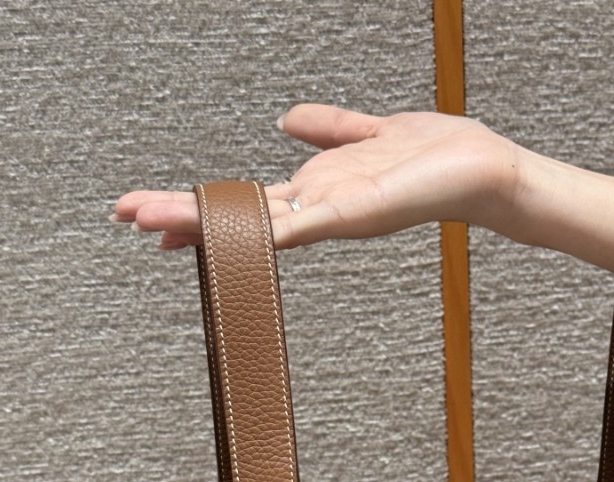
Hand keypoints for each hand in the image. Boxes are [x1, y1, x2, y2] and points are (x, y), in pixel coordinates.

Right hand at [112, 104, 523, 249]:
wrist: (485, 172)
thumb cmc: (438, 157)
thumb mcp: (369, 131)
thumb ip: (329, 127)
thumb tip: (288, 120)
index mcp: (318, 189)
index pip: (244, 200)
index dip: (197, 203)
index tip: (150, 209)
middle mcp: (319, 208)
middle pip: (236, 216)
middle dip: (180, 216)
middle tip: (127, 219)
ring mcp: (334, 216)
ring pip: (254, 225)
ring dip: (203, 225)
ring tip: (153, 224)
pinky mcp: (356, 215)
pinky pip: (302, 224)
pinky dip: (265, 228)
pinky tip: (230, 230)